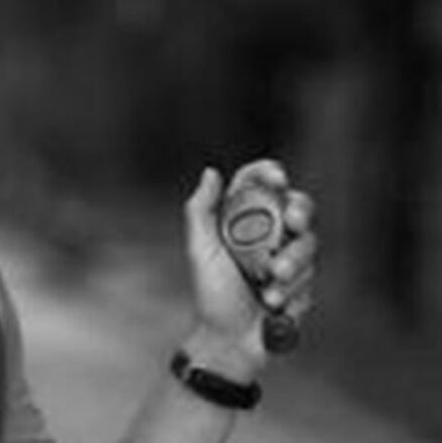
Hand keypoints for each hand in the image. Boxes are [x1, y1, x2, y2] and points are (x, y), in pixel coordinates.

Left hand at [181, 160, 316, 380]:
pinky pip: (312, 274)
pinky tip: (273, 304)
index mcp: (240, 218)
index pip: (258, 182)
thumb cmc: (211, 294)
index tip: (277, 178)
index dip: (270, 172)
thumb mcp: (200, 251)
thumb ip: (200, 211)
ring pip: (308, 242)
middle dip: (301, 210)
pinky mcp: (304, 280)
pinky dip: (292, 288)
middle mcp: (268, 231)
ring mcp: (289, 255)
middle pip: (297, 204)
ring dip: (292, 264)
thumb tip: (212, 172)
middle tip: (294, 223)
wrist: (231, 340)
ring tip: (269, 286)